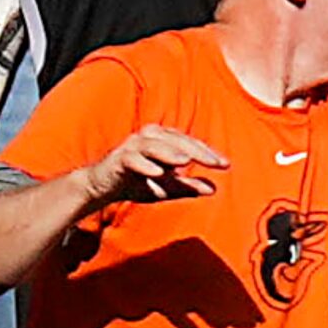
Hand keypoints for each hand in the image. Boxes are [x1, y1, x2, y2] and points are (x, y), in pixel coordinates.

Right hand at [79, 124, 227, 205]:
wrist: (101, 187)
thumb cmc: (137, 182)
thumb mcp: (166, 186)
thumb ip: (188, 186)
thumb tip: (214, 189)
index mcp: (164, 140)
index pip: (190, 144)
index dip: (208, 154)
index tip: (226, 165)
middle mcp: (150, 138)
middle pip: (177, 141)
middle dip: (197, 152)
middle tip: (214, 163)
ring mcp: (132, 146)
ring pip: (154, 145)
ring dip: (170, 153)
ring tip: (186, 162)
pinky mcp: (117, 159)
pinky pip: (131, 159)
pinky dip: (145, 165)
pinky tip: (157, 173)